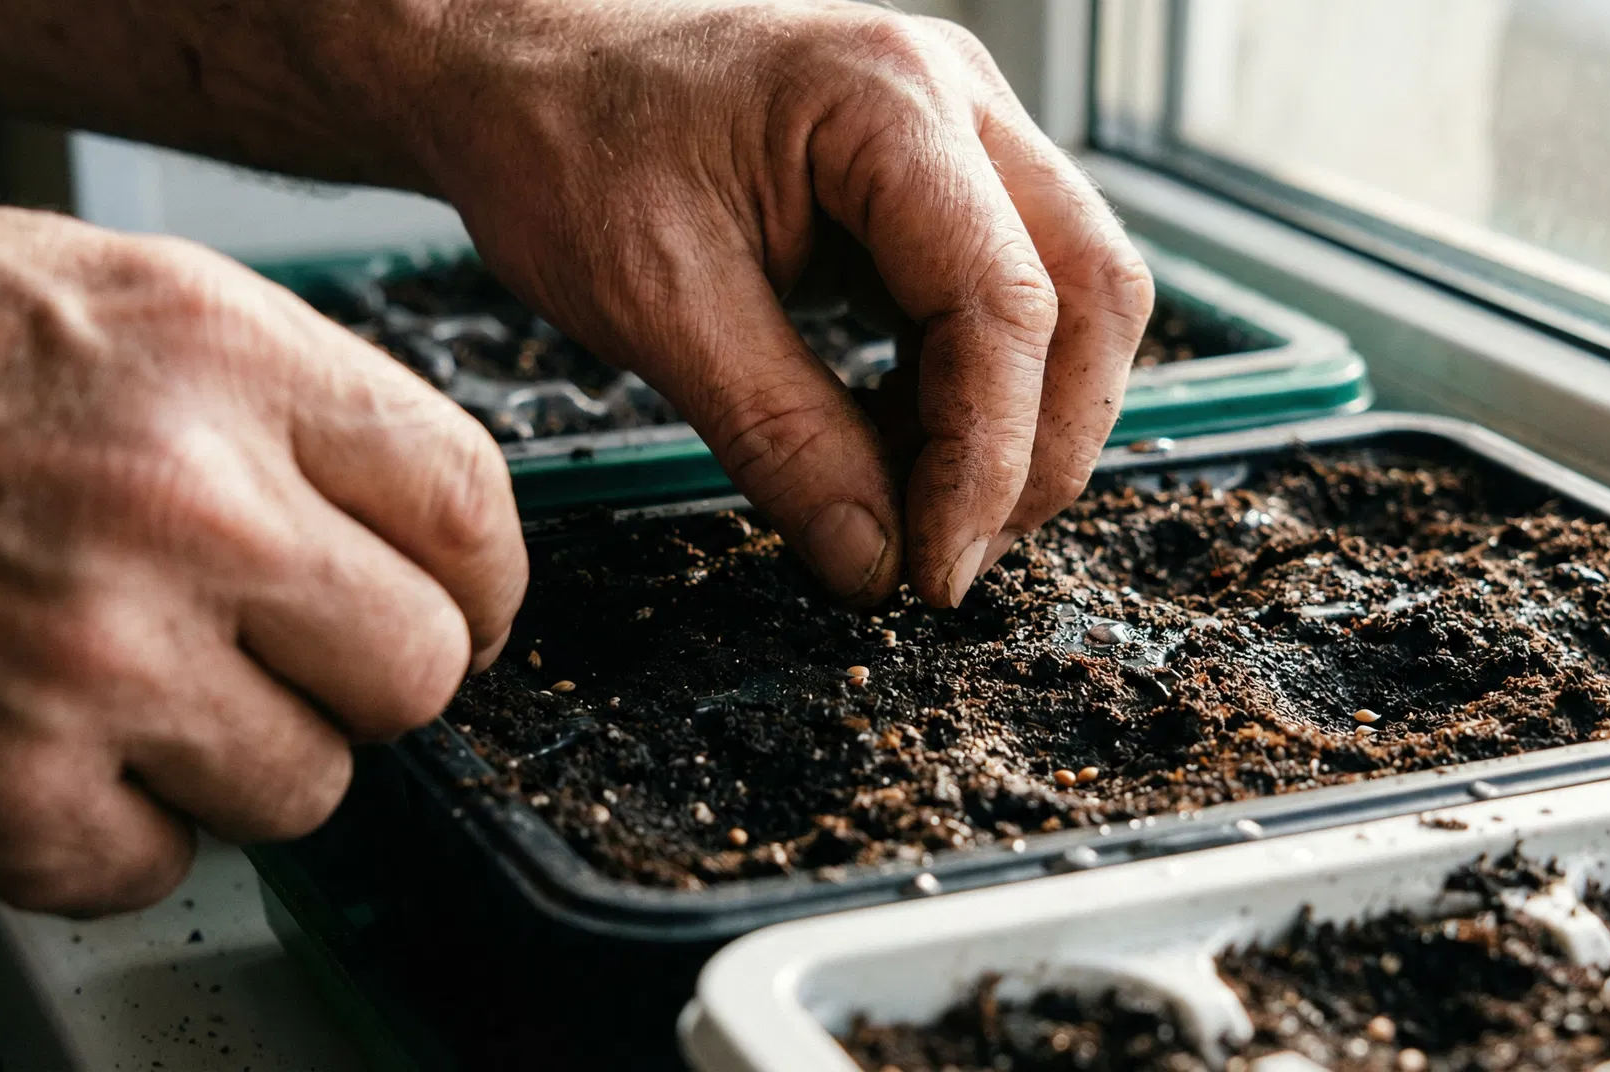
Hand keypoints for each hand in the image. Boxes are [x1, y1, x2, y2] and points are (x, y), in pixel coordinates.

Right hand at [0, 204, 525, 914]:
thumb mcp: (132, 305)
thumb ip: (297, 411)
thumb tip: (431, 533)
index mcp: (226, 361)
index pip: (468, 505)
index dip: (482, 579)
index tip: (462, 606)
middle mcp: (181, 506)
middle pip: (422, 666)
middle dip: (366, 673)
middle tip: (281, 647)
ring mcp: (93, 658)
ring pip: (310, 785)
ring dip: (240, 754)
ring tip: (126, 675)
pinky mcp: (1, 791)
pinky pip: (162, 862)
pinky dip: (112, 825)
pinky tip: (40, 733)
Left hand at [410, 0, 1153, 605]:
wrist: (518, 72)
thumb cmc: (564, 144)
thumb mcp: (655, 304)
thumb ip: (777, 439)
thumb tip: (872, 561)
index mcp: (887, 101)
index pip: (1006, 301)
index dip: (988, 458)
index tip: (934, 569)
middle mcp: (955, 99)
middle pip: (1092, 292)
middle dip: (1041, 446)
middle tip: (953, 555)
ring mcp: (958, 133)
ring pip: (1072, 299)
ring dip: (1018, 425)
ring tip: (919, 511)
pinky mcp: (937, 180)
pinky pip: (1006, 298)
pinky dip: (971, 393)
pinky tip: (899, 448)